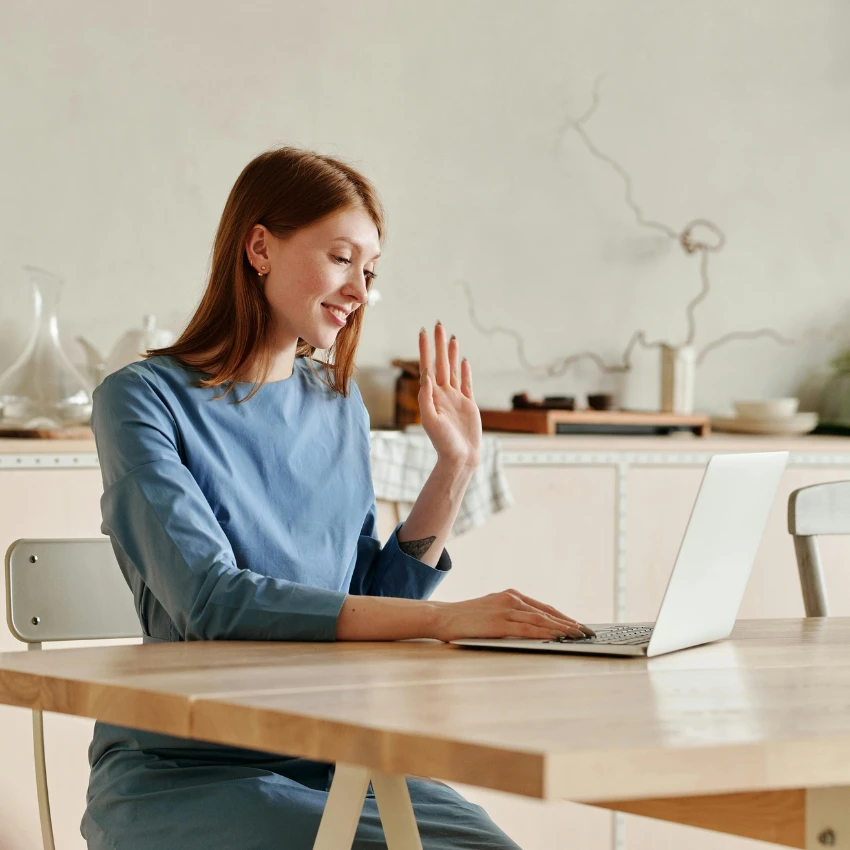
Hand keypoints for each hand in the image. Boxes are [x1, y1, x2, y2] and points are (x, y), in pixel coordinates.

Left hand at [418, 322, 481, 467]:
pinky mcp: (468, 404)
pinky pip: (466, 383)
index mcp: (432, 396)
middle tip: (438, 324)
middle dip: (439, 344)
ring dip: (451, 353)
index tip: (423, 331)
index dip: (425, 349)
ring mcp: (456, 398)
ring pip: (453, 370)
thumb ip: (426, 397)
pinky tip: (463, 360)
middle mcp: (442, 394)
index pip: (427, 366)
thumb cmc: (443, 442)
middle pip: (440, 363)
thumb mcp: (430, 419)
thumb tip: (426, 375)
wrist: (460, 458)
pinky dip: (464, 371)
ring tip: (451, 337)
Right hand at [431, 589, 595, 641]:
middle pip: (547, 612)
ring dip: (562, 629)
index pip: (543, 607)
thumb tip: (531, 628)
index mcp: (510, 595)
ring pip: (541, 620)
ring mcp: (506, 610)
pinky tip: (556, 638)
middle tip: (586, 633)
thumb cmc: (466, 618)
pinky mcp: (500, 623)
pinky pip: (527, 628)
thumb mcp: (492, 611)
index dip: (563, 617)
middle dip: (568, 623)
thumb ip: (510, 616)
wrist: (443, 617)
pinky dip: (545, 633)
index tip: (578, 626)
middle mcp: (511, 599)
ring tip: (578, 637)